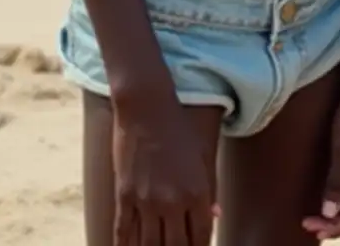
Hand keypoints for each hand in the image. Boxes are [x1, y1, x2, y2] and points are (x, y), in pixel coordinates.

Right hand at [113, 100, 215, 245]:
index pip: (202, 236)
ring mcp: (146, 200)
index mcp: (196, 191)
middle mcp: (172, 201)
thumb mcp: (202, 154)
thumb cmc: (179, 127)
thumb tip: (215, 216)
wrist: (146, 107)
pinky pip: (123, 233)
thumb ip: (209, 188)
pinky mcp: (123, 196)